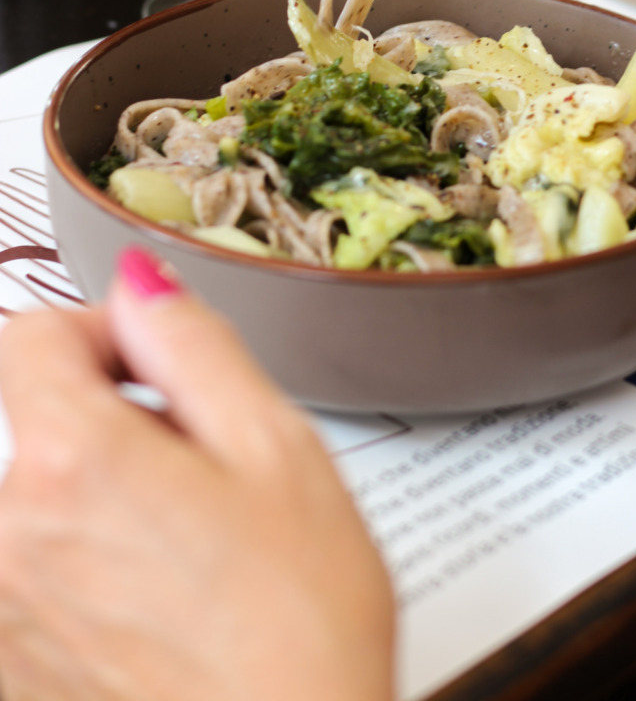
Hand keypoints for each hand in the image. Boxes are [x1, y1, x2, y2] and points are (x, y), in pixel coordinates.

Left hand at [0, 250, 394, 700]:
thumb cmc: (299, 624)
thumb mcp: (275, 446)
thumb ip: (192, 343)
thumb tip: (141, 282)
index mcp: (74, 464)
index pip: (32, 335)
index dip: (101, 331)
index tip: (156, 362)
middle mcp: (14, 535)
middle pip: (43, 419)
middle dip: (119, 417)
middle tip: (210, 465)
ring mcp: (11, 607)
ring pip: (48, 495)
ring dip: (111, 492)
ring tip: (198, 542)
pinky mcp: (20, 661)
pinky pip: (43, 570)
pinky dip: (95, 559)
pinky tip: (169, 597)